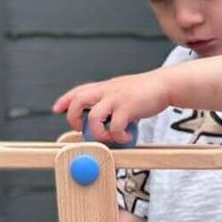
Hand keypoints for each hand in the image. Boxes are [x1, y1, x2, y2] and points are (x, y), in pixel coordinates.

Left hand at [53, 70, 169, 139]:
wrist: (164, 85)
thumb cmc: (143, 92)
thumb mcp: (120, 91)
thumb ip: (108, 103)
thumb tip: (100, 122)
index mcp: (104, 87)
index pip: (78, 91)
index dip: (65, 100)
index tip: (57, 109)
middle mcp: (107, 91)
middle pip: (78, 101)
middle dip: (73, 118)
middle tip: (81, 129)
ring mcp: (116, 99)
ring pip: (94, 117)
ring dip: (98, 132)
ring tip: (108, 136)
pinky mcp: (128, 108)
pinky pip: (115, 127)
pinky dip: (119, 137)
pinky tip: (126, 137)